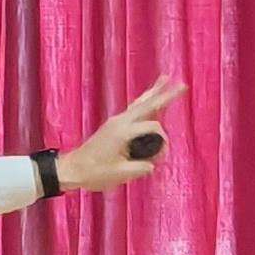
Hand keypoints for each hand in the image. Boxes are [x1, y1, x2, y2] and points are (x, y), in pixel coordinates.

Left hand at [62, 77, 187, 191]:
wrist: (72, 169)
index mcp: (123, 131)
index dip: (162, 142)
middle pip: (147, 103)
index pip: (153, 128)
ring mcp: (115, 121)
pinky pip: (133, 109)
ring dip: (153, 92)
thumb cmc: (94, 172)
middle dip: (165, 94)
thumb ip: (141, 168)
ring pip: (139, 102)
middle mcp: (120, 121)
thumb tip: (152, 164)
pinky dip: (144, 102)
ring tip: (165, 80)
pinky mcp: (113, 125)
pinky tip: (148, 100)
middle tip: (182, 85)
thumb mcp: (122, 174)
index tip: (159, 157)